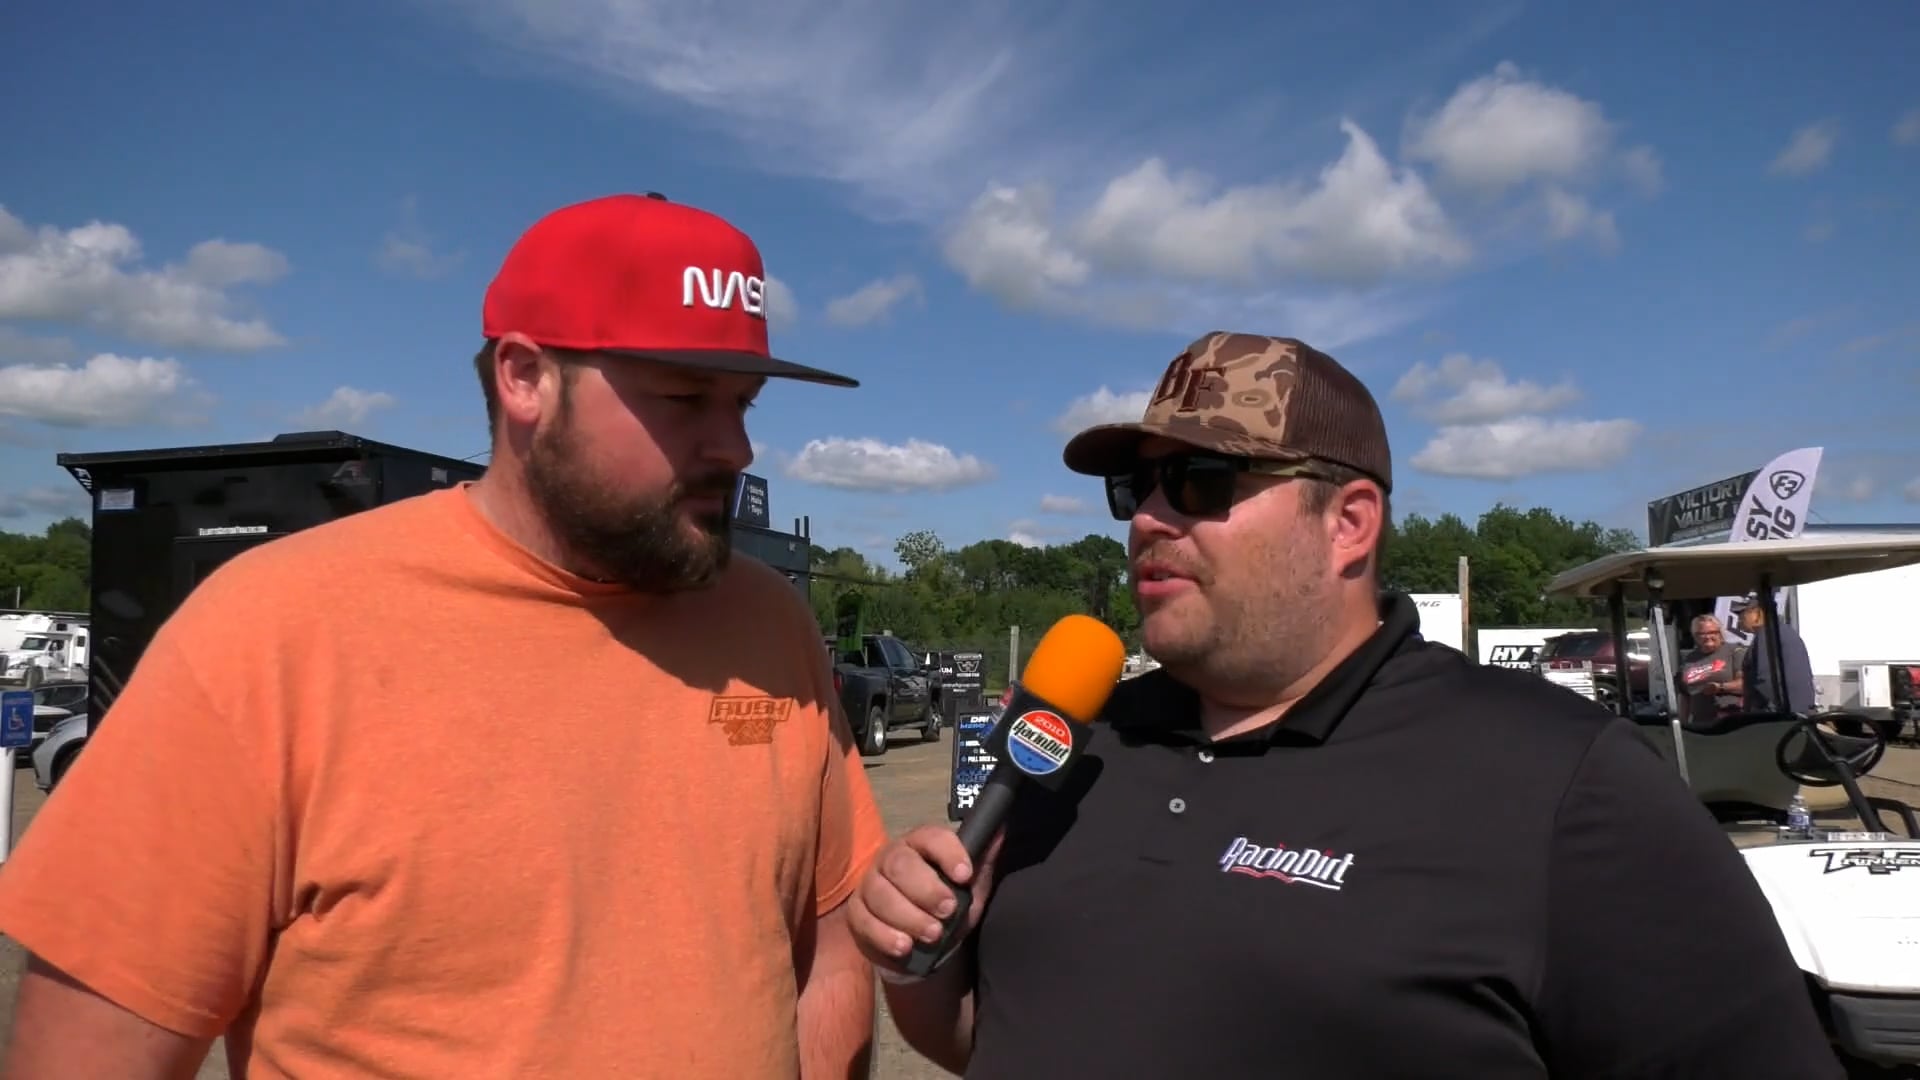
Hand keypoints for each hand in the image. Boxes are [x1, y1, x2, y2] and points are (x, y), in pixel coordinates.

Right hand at [847, 824, 1002, 974]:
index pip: (931, 837)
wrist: (923, 944)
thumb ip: (982, 860)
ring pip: (881, 894)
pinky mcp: (856, 913)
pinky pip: (864, 920)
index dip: (948, 853)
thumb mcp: (971, 887)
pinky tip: (904, 946)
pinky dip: (885, 935)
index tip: (965, 875)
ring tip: (933, 934)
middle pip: (900, 865)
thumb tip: (1000, 828)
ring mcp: (869, 885)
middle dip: (926, 889)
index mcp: (920, 844)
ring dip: (909, 916)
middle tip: (948, 910)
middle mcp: (890, 857)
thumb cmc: (947, 907)